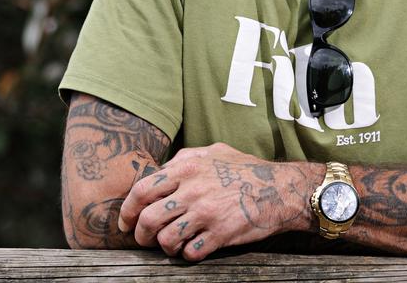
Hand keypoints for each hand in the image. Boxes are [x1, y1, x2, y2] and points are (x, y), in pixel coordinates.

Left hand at [117, 142, 319, 260]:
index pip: (141, 190)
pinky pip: (191, 253)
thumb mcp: (214, 152)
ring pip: (166, 240)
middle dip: (141, 235)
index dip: (127, 210)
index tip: (126, 222)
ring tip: (171, 245)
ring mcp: (206, 213)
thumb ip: (184, 159)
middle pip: (148, 219)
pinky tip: (194, 248)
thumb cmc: (247, 168)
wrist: (281, 189)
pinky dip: (187, 255)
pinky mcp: (220, 234)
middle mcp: (192, 190)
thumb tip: (161, 170)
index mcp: (186, 167)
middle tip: (144, 239)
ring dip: (164, 247)